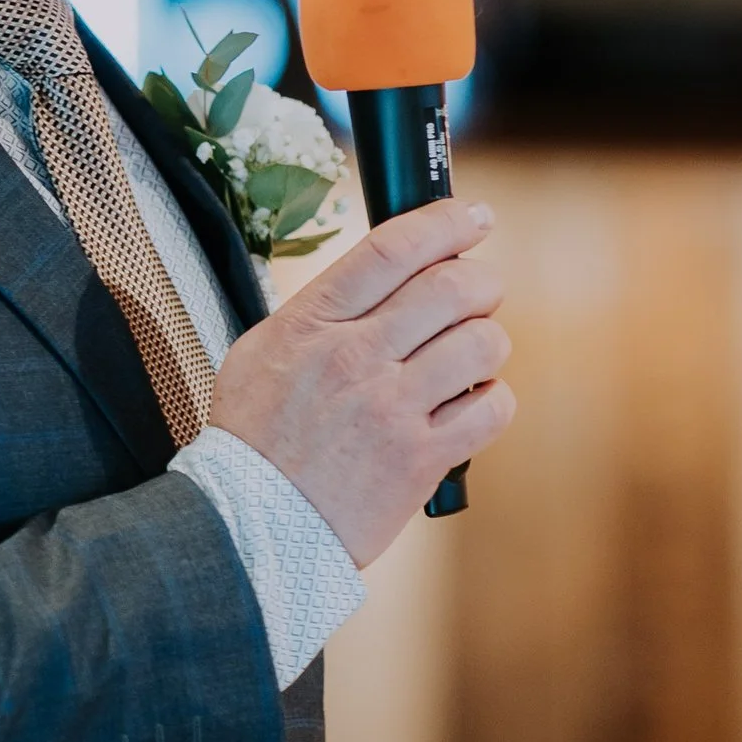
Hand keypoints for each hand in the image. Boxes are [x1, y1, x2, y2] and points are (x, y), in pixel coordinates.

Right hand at [207, 197, 514, 565]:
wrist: (249, 524)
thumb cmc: (256, 437)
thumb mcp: (263, 351)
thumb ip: (321, 309)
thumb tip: (383, 273)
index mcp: (314, 324)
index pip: (393, 248)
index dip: (445, 222)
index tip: (473, 217)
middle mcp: (355, 358)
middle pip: (452, 286)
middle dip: (480, 281)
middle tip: (478, 292)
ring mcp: (391, 410)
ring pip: (483, 343)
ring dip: (488, 342)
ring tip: (470, 355)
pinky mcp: (420, 460)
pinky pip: (493, 407)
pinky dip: (493, 399)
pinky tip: (471, 403)